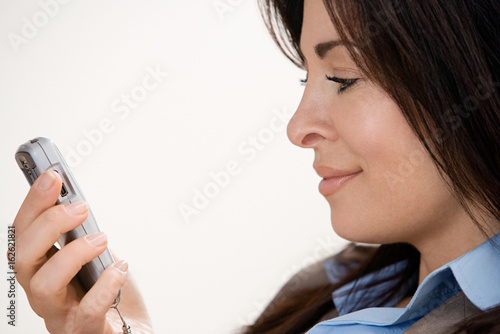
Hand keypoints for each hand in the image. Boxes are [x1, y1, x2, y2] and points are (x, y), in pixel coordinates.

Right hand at [10, 171, 152, 332]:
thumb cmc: (113, 296)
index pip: (24, 235)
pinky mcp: (86, 332)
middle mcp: (45, 295)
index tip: (52, 176)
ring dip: (72, 253)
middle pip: (23, 258)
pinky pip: (87, 311)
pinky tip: (121, 268)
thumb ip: (85, 236)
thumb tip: (78, 204)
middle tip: (80, 206)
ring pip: (45, 285)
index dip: (34, 204)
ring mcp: (62, 316)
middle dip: (47, 223)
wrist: (133, 333)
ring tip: (101, 238)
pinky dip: (105, 285)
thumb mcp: (98, 258)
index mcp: (44, 272)